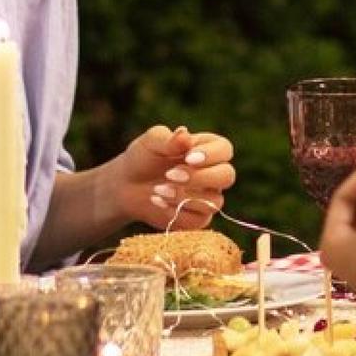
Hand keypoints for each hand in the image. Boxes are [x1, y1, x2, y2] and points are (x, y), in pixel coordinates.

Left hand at [113, 124, 235, 231]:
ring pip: (215, 202)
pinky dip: (176, 212)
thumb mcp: (151, 143)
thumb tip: (184, 134)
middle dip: (200, 177)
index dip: (211, 155)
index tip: (188, 158)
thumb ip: (169, 139)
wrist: (127, 185)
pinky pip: (199, 220)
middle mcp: (213, 173)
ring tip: (158, 190)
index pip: (224, 150)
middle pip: (227, 176)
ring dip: (185, 196)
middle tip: (170, 175)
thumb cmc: (143, 158)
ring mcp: (208, 197)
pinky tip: (157, 201)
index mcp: (207, 148)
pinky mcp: (198, 218)